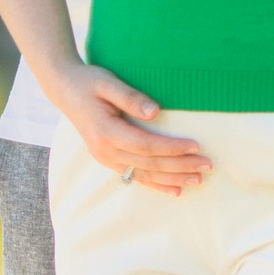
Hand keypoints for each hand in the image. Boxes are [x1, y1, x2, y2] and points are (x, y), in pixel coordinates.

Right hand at [50, 66, 210, 194]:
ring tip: (199, 181)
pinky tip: (175, 191)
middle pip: (150, 163)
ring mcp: (106, 158)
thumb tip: (155, 111)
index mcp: (106, 132)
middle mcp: (106, 151)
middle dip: (181, 166)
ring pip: (145, 174)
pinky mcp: (109, 160)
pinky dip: (156, 185)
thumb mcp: (107, 83)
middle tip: (208, 166)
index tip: (196, 146)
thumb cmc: (88, 82)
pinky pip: (136, 177)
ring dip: (173, 179)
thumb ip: (130, 97)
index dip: (172, 147)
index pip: (146, 145)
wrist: (65, 90)